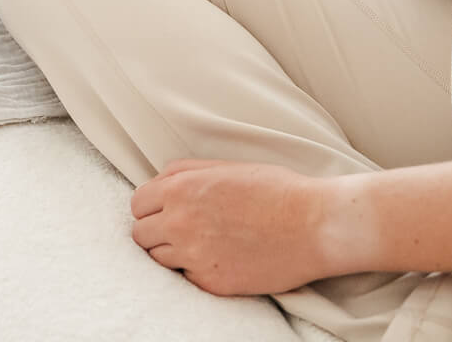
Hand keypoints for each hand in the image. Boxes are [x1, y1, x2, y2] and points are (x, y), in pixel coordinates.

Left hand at [130, 159, 336, 296]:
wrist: (314, 226)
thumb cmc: (275, 191)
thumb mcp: (225, 168)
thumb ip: (184, 173)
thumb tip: (158, 183)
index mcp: (181, 190)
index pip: (137, 204)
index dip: (150, 207)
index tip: (164, 211)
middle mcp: (181, 223)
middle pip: (140, 235)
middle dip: (156, 231)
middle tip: (179, 230)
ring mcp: (195, 256)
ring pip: (158, 260)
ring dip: (172, 252)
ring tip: (201, 244)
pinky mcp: (212, 283)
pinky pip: (186, 278)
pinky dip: (196, 270)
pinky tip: (219, 258)